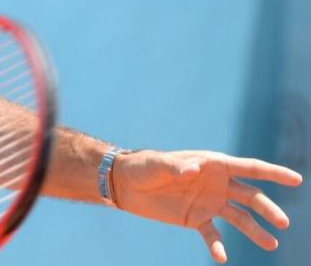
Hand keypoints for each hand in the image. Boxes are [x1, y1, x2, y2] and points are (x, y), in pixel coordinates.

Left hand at [113, 150, 302, 263]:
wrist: (126, 184)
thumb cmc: (144, 167)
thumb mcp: (158, 164)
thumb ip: (176, 167)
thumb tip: (193, 171)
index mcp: (213, 165)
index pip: (249, 168)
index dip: (274, 173)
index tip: (297, 179)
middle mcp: (218, 184)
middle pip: (250, 196)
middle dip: (268, 209)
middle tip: (283, 223)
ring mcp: (210, 203)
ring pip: (240, 218)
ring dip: (255, 230)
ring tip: (270, 244)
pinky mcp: (197, 219)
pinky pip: (213, 235)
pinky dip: (218, 246)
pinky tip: (221, 257)